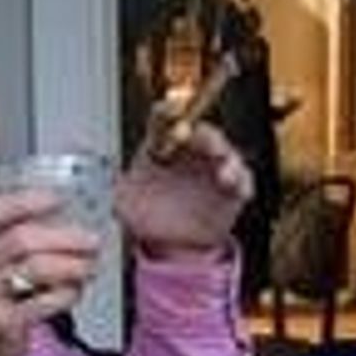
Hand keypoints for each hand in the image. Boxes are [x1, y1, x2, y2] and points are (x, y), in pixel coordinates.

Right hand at [0, 189, 100, 355]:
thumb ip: (9, 241)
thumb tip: (63, 219)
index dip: (31, 201)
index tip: (61, 200)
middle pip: (22, 238)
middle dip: (66, 237)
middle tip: (93, 241)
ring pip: (36, 268)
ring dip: (72, 265)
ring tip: (90, 267)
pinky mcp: (1, 323)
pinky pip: (44, 301)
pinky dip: (67, 294)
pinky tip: (75, 292)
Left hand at [114, 122, 252, 259]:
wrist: (170, 244)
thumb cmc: (148, 216)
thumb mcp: (125, 205)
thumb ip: (118, 190)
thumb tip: (113, 182)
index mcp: (163, 147)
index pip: (164, 121)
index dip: (167, 112)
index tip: (167, 110)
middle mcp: (191, 152)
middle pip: (201, 132)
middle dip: (202, 134)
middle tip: (199, 139)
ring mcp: (214, 169)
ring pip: (226, 154)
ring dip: (226, 157)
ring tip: (222, 169)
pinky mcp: (232, 190)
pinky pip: (242, 181)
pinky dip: (240, 182)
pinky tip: (232, 185)